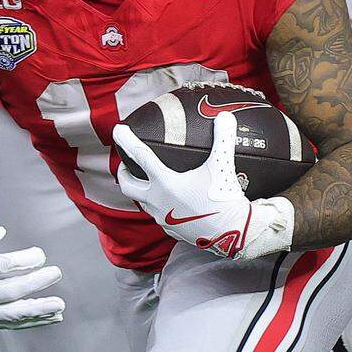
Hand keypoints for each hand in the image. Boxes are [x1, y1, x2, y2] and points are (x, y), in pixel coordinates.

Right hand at [0, 226, 64, 329]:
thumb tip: (1, 232)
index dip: (21, 260)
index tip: (40, 255)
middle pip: (10, 291)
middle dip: (35, 283)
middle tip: (56, 272)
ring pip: (14, 313)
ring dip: (39, 309)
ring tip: (60, 304)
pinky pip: (16, 324)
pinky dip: (36, 321)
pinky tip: (54, 315)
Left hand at [113, 111, 294, 260]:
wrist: (233, 234)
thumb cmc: (224, 199)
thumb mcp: (222, 165)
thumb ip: (222, 138)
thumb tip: (225, 116)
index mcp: (165, 183)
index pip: (140, 156)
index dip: (126, 141)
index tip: (117, 130)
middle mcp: (158, 201)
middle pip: (128, 185)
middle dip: (123, 173)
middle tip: (127, 164)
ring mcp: (163, 218)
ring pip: (142, 203)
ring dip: (140, 191)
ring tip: (147, 182)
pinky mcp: (171, 231)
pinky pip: (158, 216)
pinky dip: (158, 206)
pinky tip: (169, 202)